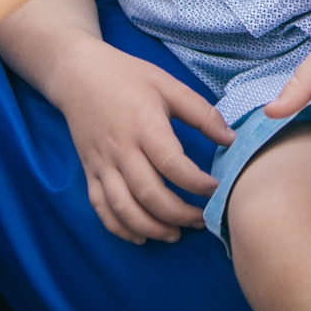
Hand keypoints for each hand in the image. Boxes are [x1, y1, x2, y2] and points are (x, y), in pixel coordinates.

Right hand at [49, 38, 233, 244]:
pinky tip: (140, 236)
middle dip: (179, 214)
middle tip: (201, 219)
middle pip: (149, 194)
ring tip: (175, 234)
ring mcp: (102, 163)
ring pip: (124, 208)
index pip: (172, 165)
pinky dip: (119, 228)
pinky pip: (101, 207)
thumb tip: (231, 139)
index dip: (196, 183)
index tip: (216, 189)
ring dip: (151, 228)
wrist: (79, 74)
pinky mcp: (89, 172)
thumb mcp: (168, 84)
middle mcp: (121, 149)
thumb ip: (201, 113)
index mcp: (144, 125)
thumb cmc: (128, 76)